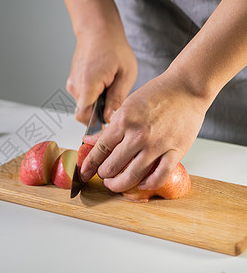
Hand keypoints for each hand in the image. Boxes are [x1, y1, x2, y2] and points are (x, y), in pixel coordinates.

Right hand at [66, 31, 136, 123]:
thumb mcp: (125, 74)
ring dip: (97, 102)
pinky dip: (93, 95)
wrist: (97, 30)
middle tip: (114, 99)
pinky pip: (83, 96)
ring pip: (84, 105)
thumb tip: (111, 118)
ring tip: (109, 87)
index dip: (96, 123)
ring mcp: (72, 84)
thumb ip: (117, 98)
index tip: (109, 121)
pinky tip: (103, 83)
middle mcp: (75, 86)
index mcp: (87, 85)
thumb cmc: (113, 47)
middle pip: (84, 112)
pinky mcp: (73, 82)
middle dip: (99, 112)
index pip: (84, 116)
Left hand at [80, 72, 210, 191]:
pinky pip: (159, 176)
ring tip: (115, 184)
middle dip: (103, 175)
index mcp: (123, 121)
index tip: (84, 172)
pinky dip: (148, 184)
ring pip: (132, 175)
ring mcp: (157, 145)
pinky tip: (142, 184)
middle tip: (103, 176)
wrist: (187, 87)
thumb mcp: (127, 106)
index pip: (100, 149)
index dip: (90, 164)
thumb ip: (110, 127)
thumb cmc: (158, 94)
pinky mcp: (175, 151)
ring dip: (119, 184)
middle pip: (112, 166)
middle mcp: (138, 135)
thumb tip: (90, 141)